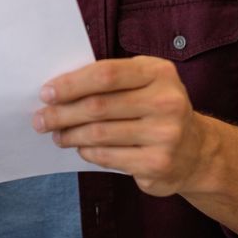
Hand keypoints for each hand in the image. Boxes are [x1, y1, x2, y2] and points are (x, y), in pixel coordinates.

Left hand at [32, 56, 211, 197]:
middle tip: (40, 118)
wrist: (197, 151)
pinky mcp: (158, 164)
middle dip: (62, 113)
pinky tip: (80, 148)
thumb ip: (109, 80)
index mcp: (159, 73)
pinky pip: (108, 156)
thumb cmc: (156, 108)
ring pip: (99, 134)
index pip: (106, 75)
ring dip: (70, 134)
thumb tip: (57, 90)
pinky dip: (87, 152)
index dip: (71, 84)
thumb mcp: (143, 82)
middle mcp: (167, 102)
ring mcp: (166, 135)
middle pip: (98, 106)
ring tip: (56, 134)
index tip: (46, 92)